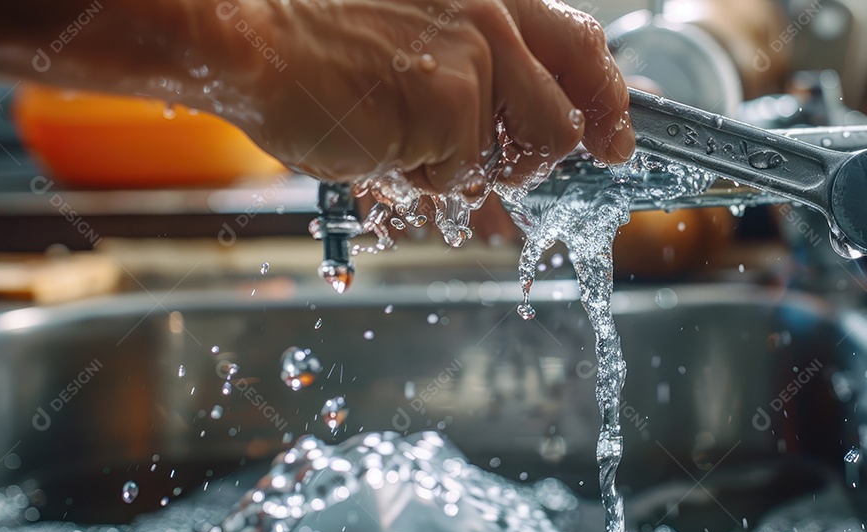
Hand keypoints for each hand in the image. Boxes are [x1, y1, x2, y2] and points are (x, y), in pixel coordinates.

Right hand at [229, 0, 633, 190]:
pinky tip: (380, 140)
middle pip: (561, 123)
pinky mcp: (446, 105)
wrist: (252, 38)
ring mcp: (473, 61)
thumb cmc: (320, 38)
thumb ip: (484, 63)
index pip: (582, 46)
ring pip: (505, 159)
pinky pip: (457, 175)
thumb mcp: (421, 29)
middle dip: (536, 164)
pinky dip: (418, 177)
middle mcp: (492, 20)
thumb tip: (533, 120)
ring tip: (402, 134)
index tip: (614, 139)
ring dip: (459, 167)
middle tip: (499, 170)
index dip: (608, 101)